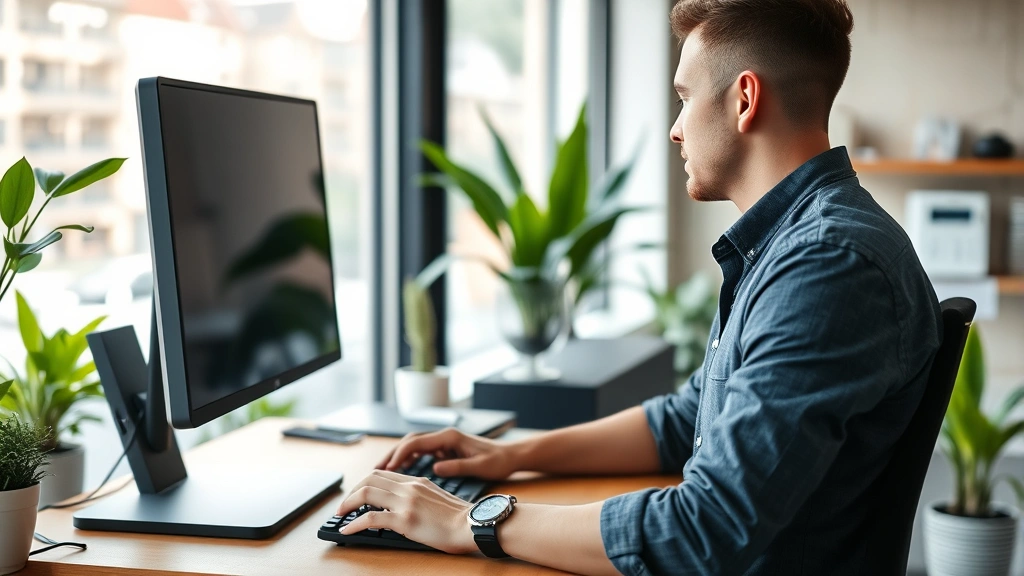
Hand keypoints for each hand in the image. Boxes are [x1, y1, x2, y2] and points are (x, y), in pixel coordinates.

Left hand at [336, 470, 476, 553]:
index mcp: (417, 481)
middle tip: (344, 504)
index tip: (357, 494)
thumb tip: (405, 504)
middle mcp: (409, 487)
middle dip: (352, 491)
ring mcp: (406, 502)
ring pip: (366, 493)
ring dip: (348, 503)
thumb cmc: (461, 517)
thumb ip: (420, 495)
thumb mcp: (438, 497)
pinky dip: (355, 524)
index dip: (364, 482)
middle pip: (370, 479)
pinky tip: (348, 530)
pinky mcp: (405, 520)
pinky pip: (371, 519)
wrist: (473, 524)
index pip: (382, 474)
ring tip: (340, 514)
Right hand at [375, 427, 520, 479]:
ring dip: (398, 457)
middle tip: (375, 470)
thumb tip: (435, 468)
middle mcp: (444, 436)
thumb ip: (457, 467)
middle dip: (392, 454)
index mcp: (450, 437)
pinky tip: (402, 471)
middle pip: (410, 441)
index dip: (400, 454)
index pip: (417, 442)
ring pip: (414, 446)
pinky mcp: (446, 449)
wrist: (511, 456)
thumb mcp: (479, 467)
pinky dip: (410, 459)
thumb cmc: (498, 461)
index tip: (387, 468)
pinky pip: (422, 452)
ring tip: (382, 472)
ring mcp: (444, 441)